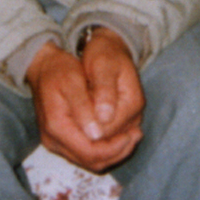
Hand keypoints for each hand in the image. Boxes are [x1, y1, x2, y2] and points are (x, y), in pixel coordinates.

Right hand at [27, 33, 143, 172]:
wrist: (44, 67)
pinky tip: (118, 134)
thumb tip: (97, 134)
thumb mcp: (73, 80)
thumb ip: (84, 107)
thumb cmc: (60, 69)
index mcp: (56, 126)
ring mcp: (56, 143)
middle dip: (116, 152)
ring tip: (131, 135)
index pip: (89, 152)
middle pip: (91, 161)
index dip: (114, 148)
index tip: (132, 134)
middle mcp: (53, 140)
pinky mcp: (61, 141)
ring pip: (89, 161)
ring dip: (112, 152)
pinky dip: (103, 148)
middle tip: (136, 135)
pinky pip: (85, 153)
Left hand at [79, 27, 143, 149]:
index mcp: (132, 104)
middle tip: (65, 123)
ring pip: (106, 150)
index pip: (107, 133)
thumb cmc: (104, 53)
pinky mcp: (120, 126)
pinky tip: (76, 126)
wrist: (109, 49)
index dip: (86, 132)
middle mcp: (134, 119)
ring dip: (85, 143)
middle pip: (108, 147)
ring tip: (70, 122)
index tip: (67, 117)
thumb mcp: (102, 64)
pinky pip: (104, 144)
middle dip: (85, 141)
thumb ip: (104, 91)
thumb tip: (103, 120)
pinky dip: (88, 141)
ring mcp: (128, 125)